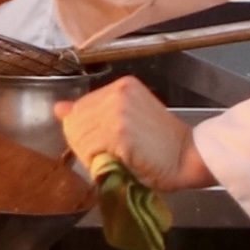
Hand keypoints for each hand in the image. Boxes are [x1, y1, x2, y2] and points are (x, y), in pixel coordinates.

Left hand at [57, 74, 208, 191]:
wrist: (189, 157)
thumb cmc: (161, 143)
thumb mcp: (126, 118)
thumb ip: (93, 112)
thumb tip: (59, 108)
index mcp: (121, 86)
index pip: (79, 109)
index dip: (87, 132)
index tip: (106, 143)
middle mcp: (117, 93)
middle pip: (75, 123)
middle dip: (86, 145)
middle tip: (111, 156)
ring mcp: (118, 112)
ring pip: (80, 138)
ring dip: (92, 156)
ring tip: (116, 160)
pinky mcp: (119, 134)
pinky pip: (90, 151)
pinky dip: (98, 163)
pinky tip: (118, 164)